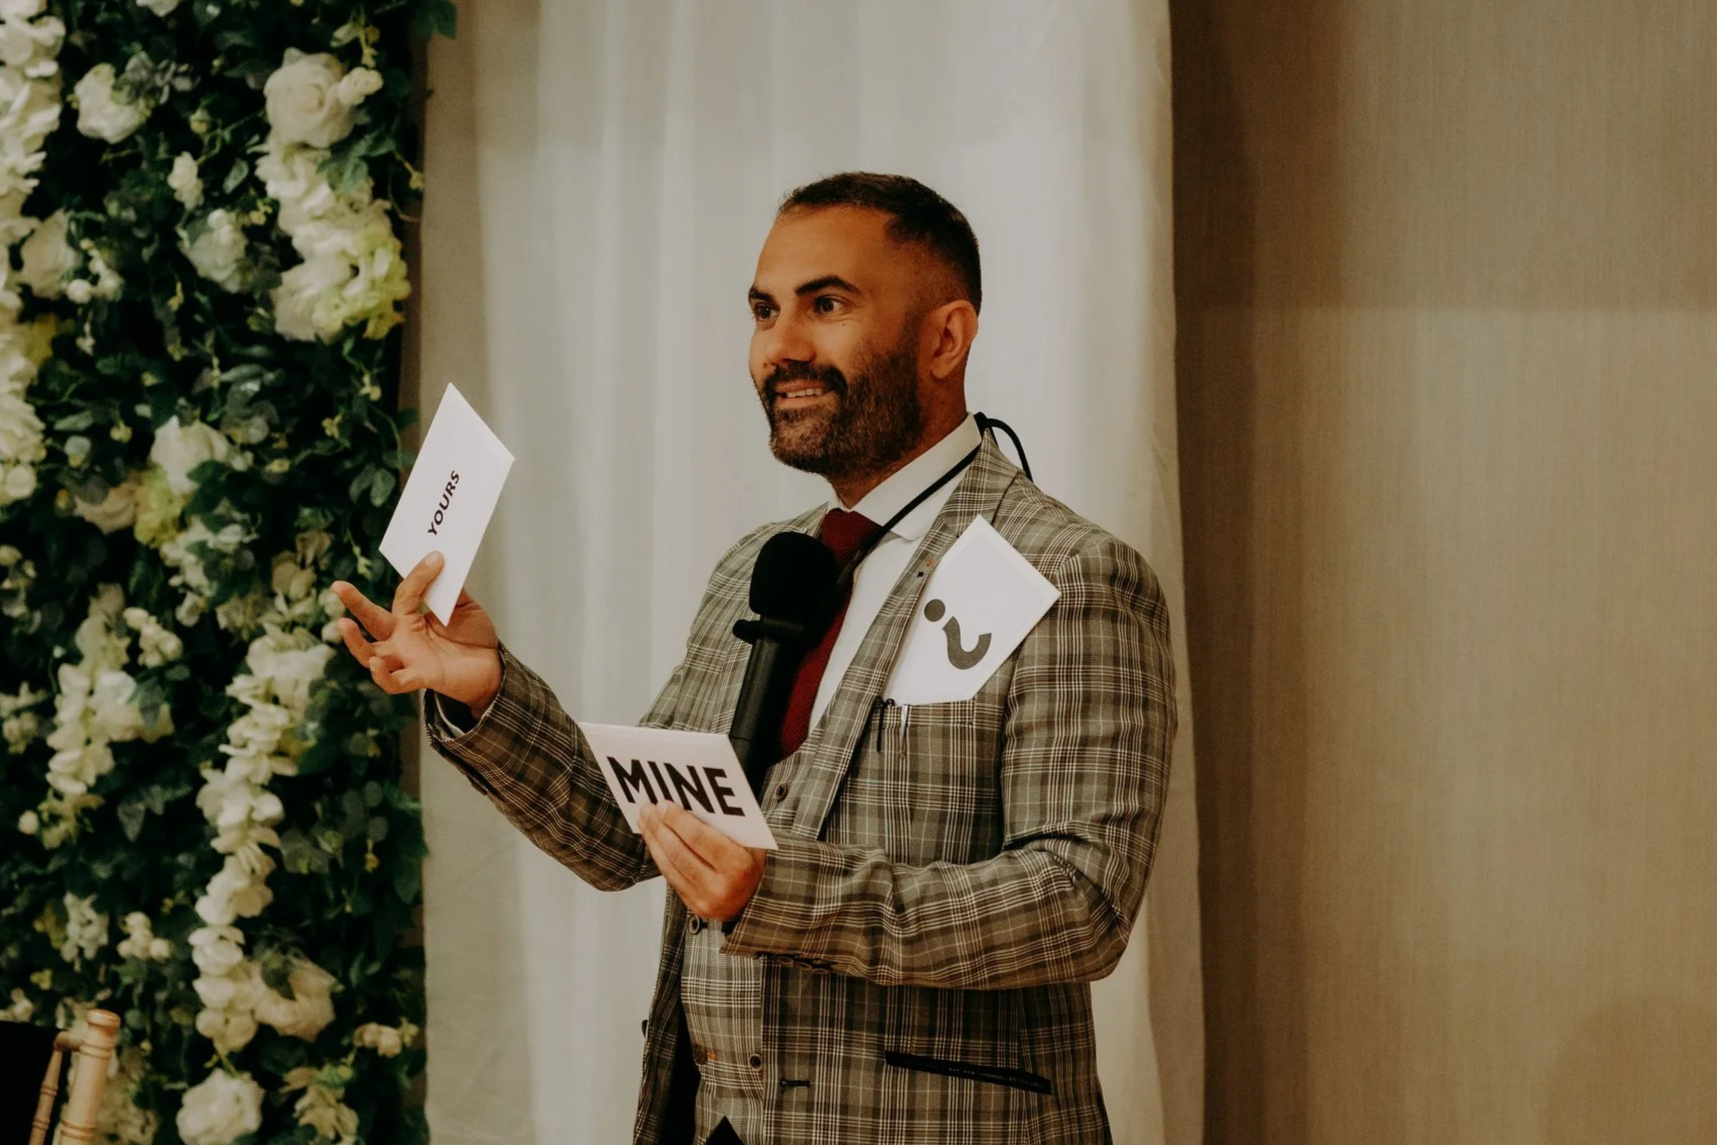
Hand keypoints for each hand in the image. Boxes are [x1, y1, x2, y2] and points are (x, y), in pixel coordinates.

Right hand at [331, 552, 503, 710]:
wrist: (492, 668)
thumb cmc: (474, 637)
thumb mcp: (466, 607)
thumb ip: (452, 589)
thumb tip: (442, 561)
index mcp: (411, 619)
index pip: (404, 594)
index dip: (418, 575)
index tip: (436, 556)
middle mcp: (402, 638)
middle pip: (372, 621)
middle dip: (354, 603)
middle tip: (338, 586)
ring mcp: (408, 658)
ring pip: (370, 654)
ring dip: (355, 642)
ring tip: (343, 624)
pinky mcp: (419, 677)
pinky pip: (393, 682)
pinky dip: (381, 675)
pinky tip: (374, 664)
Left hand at [638, 801, 765, 921]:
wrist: (758, 899)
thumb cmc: (752, 864)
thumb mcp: (750, 843)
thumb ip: (726, 827)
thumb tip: (691, 803)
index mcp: (738, 866)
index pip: (700, 839)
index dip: (678, 820)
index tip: (663, 804)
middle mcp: (721, 886)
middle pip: (680, 852)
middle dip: (660, 827)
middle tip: (648, 808)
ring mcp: (705, 900)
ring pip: (670, 865)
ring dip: (654, 840)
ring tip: (645, 820)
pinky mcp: (694, 906)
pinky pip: (670, 877)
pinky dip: (659, 856)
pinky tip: (653, 840)